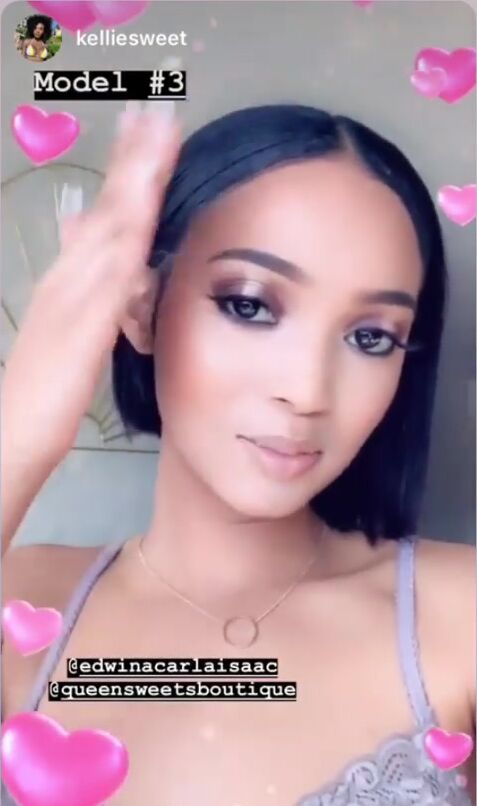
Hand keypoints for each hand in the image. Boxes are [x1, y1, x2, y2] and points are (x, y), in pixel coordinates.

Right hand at [2, 102, 180, 464]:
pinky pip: (110, 277)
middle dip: (133, 160)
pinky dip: (126, 240)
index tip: (148, 132)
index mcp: (69, 277)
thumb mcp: (63, 326)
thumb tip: (81, 237)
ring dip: (134, 183)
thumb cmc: (43, 383)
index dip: (126, 173)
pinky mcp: (82, 326)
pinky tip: (143, 214)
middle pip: (107, 208)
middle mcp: (70, 276)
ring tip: (157, 140)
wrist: (14, 427)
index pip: (103, 214)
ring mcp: (74, 296)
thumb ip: (78, 285)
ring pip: (109, 229)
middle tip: (158, 113)